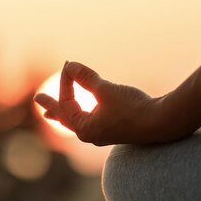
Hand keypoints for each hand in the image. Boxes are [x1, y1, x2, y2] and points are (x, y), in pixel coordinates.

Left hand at [34, 61, 184, 145]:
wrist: (161, 123)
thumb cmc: (132, 108)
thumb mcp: (106, 90)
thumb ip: (86, 78)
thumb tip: (69, 65)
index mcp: (84, 128)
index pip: (67, 102)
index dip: (66, 81)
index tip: (68, 65)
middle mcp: (91, 135)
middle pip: (65, 119)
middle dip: (52, 108)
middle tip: (39, 101)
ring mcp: (103, 134)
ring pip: (78, 122)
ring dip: (66, 114)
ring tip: (54, 114)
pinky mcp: (116, 130)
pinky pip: (92, 122)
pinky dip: (83, 115)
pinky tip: (86, 115)